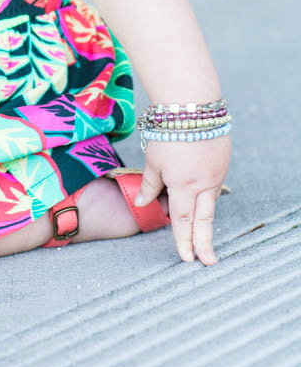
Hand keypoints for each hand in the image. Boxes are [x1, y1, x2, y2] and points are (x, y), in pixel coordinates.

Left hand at [134, 134, 230, 265]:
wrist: (192, 104)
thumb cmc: (167, 129)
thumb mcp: (153, 159)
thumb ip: (150, 184)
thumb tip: (144, 203)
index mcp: (183, 184)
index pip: (183, 220)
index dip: (183, 240)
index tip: (186, 258)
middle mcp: (204, 183)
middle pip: (204, 219)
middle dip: (203, 242)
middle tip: (207, 262)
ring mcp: (216, 173)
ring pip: (210, 203)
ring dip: (206, 220)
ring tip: (203, 239)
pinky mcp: (222, 162)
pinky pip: (214, 186)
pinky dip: (207, 197)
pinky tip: (202, 203)